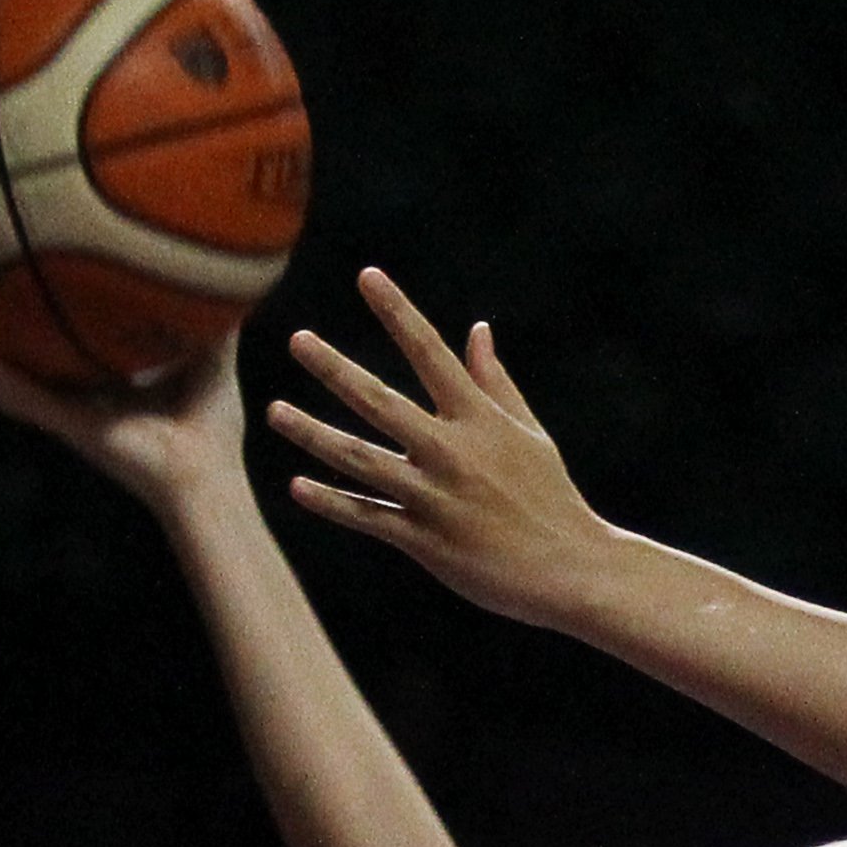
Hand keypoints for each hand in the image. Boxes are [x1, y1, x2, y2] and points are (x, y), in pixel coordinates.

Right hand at [0, 314, 251, 512]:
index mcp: (92, 387)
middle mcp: (67, 400)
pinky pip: (16, 395)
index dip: (14, 320)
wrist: (211, 479)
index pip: (43, 348)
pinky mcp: (66, 426)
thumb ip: (210, 316)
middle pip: (1, 360)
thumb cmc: (212, 430)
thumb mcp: (211, 358)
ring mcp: (60, 415)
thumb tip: (228, 265)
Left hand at [267, 270, 634, 628]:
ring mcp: (434, 497)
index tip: (368, 276)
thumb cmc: (551, 498)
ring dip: (313, 433)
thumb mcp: (528, 433)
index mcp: (479, 419)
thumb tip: (478, 330)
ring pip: (360, 459)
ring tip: (274, 411)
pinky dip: (332, 502)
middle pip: (380, 402)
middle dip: (335, 369)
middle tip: (297, 340)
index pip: (430, 352)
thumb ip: (496, 382)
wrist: (571, 569)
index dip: (398, 311)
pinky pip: (367, 517)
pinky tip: (297, 486)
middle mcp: (451, 451)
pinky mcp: (425, 541)